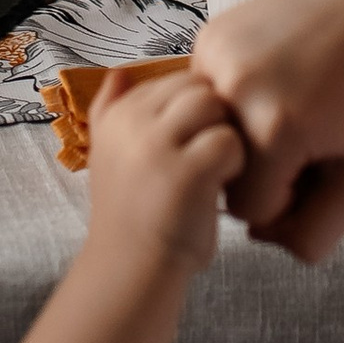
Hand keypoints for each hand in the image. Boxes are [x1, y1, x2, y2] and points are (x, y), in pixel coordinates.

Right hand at [84, 61, 242, 270]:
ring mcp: (155, 145)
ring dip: (227, 135)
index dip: (197, 110)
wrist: (129, 272)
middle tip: (212, 156)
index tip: (193, 145)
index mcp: (117, 113)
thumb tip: (119, 71)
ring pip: (215, 105)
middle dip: (216, 117)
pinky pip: (229, 142)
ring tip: (218, 170)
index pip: (177, 78)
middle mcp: (131, 122)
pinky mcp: (185, 173)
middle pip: (200, 85)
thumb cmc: (131, 215)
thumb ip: (111, 110)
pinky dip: (235, 166)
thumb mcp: (108, 156)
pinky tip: (222, 189)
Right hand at [192, 0, 343, 260]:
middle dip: (263, 169)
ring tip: (292, 108)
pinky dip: (235, 100)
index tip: (317, 165)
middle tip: (307, 138)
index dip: (286, 198)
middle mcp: (236, 89)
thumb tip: (259, 236)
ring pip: (211, 134)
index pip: (249, 209)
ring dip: (246, 134)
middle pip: (224, 173)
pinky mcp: (210, 35)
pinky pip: (207, 96)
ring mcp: (217, 56)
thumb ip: (314, 233)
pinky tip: (276, 81)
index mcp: (276, 129)